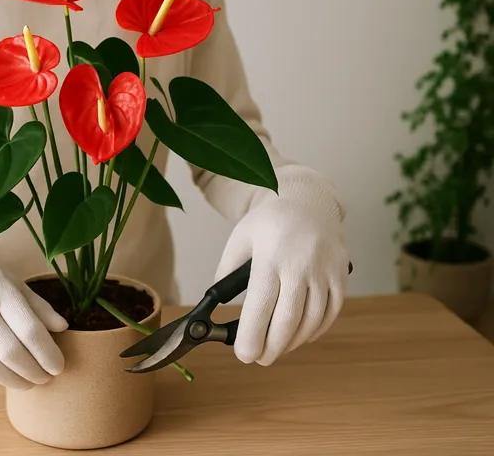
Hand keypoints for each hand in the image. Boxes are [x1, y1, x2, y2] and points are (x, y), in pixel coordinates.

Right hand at [0, 241, 67, 388]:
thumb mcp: (10, 280)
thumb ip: (37, 305)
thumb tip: (63, 327)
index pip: (30, 329)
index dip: (47, 353)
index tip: (59, 367)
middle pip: (10, 351)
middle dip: (33, 371)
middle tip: (45, 379)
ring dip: (12, 380)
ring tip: (27, 383)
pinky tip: (1, 378)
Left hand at [215, 197, 348, 365]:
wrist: (308, 201)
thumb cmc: (269, 222)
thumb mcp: (240, 238)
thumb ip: (227, 271)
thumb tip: (219, 305)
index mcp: (270, 256)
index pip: (260, 306)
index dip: (252, 336)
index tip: (244, 355)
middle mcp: (300, 264)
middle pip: (287, 321)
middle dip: (271, 348)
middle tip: (259, 358)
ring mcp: (324, 270)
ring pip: (311, 321)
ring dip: (292, 342)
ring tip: (277, 348)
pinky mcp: (341, 275)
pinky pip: (331, 312)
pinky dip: (315, 330)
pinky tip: (301, 335)